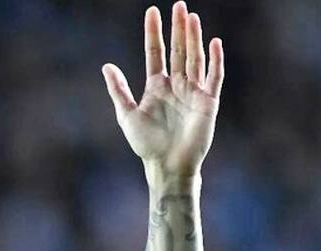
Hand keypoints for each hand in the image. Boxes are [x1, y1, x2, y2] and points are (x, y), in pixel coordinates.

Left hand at [102, 2, 223, 177]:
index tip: (152, 11)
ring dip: (194, 38)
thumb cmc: (146, 144)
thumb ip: (118, 90)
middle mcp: (176, 85)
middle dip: (178, 28)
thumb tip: (106, 66)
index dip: (153, 33)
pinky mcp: (207, 102)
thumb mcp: (127, 115)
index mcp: (157, 86)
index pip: (156, 53)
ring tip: (191, 17)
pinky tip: (213, 43)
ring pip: (194, 58)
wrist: (166, 165)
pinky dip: (214, 60)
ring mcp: (193, 92)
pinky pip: (213, 77)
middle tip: (178, 5)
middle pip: (178, 50)